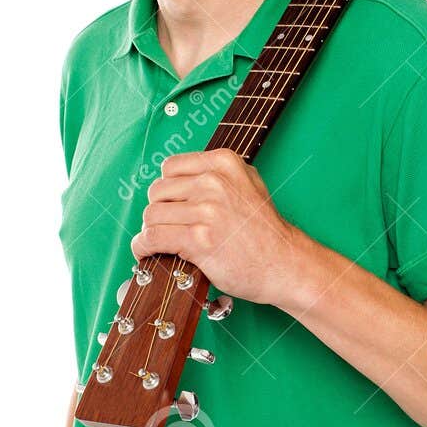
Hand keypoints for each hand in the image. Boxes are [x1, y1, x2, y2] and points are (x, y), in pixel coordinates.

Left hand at [131, 148, 303, 304]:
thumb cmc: (265, 231)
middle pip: (157, 192)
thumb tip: (178, 178)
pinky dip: (143, 246)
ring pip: (152, 215)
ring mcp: (206, 210)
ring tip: (160, 242)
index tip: (173, 206)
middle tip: (170, 228)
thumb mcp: (249, 184)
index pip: (170, 167)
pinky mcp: (198, 239)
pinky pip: (152, 237)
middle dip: (159, 211)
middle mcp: (213, 182)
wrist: (283, 264)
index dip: (168, 190)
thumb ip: (217, 174)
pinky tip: (147, 252)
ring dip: (151, 231)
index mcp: (224, 163)